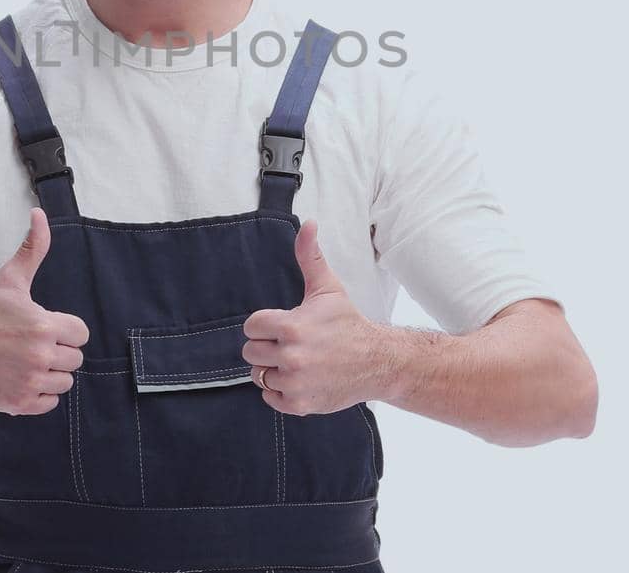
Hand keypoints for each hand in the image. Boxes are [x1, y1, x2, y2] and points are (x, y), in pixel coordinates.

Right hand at [0, 208, 89, 414]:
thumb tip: (39, 214)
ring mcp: (30, 381)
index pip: (80, 333)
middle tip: (31, 345)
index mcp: (44, 326)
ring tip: (26, 361)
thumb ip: (32, 249)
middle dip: (57, 351)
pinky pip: (50, 402)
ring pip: (64, 382)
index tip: (43, 328)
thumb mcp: (8, 280)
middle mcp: (41, 356)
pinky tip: (21, 378)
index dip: (63, 329)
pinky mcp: (19, 403)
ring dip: (50, 374)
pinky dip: (39, 394)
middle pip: (74, 359)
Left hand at [242, 218, 375, 415]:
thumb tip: (308, 223)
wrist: (378, 361)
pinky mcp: (300, 404)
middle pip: (251, 353)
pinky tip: (298, 379)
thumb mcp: (328, 288)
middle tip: (289, 344)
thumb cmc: (348, 323)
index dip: (265, 325)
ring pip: (260, 376)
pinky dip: (280, 392)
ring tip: (296, 361)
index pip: (251, 327)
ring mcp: (295, 383)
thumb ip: (310, 256)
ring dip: (274, 370)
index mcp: (292, 326)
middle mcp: (291, 356)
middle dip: (266, 347)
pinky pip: (270, 398)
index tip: (282, 325)